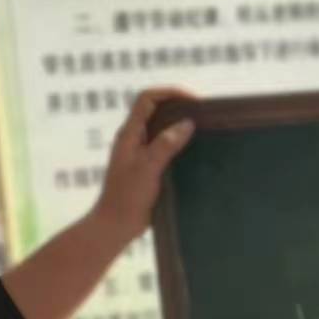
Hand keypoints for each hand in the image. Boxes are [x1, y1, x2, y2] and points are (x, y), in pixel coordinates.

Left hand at [90, 87, 196, 238]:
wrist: (115, 225)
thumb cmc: (127, 197)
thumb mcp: (147, 169)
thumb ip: (165, 145)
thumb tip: (187, 123)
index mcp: (129, 133)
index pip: (147, 99)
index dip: (170, 93)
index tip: (194, 101)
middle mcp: (134, 138)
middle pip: (156, 110)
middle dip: (178, 106)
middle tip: (203, 114)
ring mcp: (140, 152)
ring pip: (161, 128)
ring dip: (180, 125)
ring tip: (203, 130)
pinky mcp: (148, 167)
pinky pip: (164, 147)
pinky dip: (179, 143)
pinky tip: (194, 152)